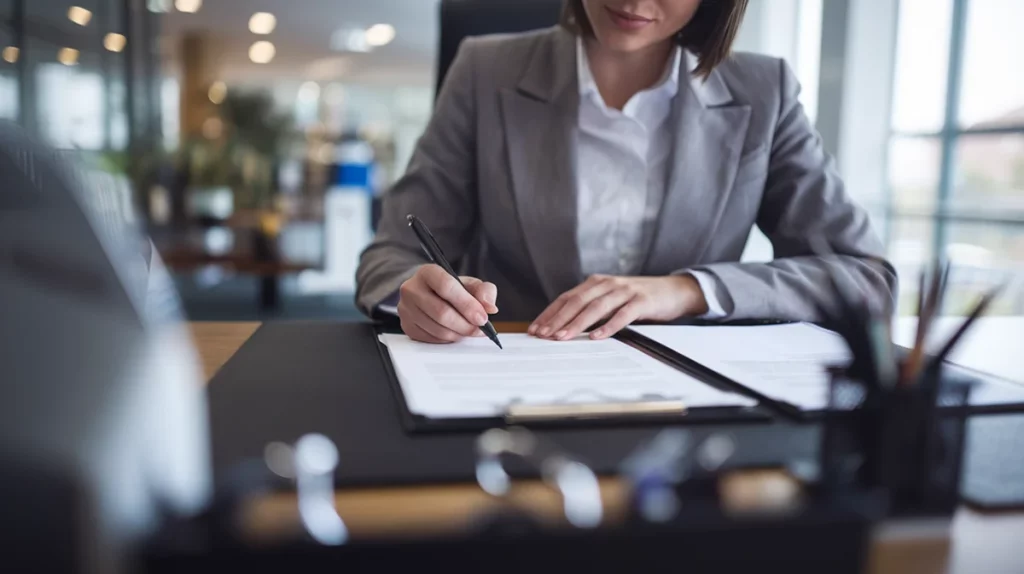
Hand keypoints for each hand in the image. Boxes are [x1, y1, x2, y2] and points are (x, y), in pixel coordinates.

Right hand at [398, 265, 497, 343]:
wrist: (428, 294)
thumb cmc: (451, 289)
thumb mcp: (470, 284)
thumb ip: (484, 291)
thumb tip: (490, 307)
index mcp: (428, 272)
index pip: (446, 287)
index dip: (467, 304)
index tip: (482, 317)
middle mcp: (412, 289)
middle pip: (441, 312)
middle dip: (465, 324)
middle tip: (480, 329)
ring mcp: (406, 309)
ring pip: (436, 329)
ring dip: (458, 334)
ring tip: (469, 331)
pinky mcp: (407, 326)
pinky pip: (430, 339)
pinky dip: (447, 339)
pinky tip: (455, 333)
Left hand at [529, 275, 707, 340]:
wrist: (673, 290)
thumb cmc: (637, 299)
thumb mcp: (610, 300)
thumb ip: (590, 309)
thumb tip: (562, 328)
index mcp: (595, 283)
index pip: (566, 298)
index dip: (549, 313)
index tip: (535, 329)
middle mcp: (607, 284)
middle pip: (576, 302)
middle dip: (557, 319)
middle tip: (543, 335)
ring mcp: (624, 291)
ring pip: (596, 307)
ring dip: (577, 323)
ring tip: (563, 337)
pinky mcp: (641, 301)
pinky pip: (622, 315)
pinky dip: (608, 326)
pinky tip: (597, 337)